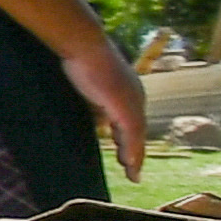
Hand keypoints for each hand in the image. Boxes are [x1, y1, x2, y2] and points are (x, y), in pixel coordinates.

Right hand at [61, 31, 147, 183]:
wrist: (86, 47)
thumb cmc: (82, 59)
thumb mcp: (89, 86)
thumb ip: (94, 103)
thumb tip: (93, 119)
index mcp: (129, 91)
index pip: (132, 120)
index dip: (128, 138)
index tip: (126, 154)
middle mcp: (136, 97)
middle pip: (138, 130)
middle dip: (135, 151)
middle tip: (133, 171)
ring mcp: (133, 102)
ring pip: (137, 136)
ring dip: (135, 156)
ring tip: (133, 174)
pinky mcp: (126, 108)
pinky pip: (131, 135)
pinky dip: (131, 151)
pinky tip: (129, 164)